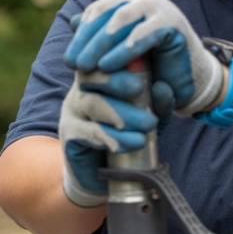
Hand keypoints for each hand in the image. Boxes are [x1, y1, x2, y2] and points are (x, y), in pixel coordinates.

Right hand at [58, 69, 158, 207]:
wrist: (107, 176)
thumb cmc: (130, 135)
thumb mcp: (151, 115)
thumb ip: (157, 102)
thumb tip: (163, 87)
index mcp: (100, 78)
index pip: (102, 59)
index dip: (116, 57)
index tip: (139, 59)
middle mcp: (81, 91)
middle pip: (91, 76)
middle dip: (116, 80)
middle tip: (139, 89)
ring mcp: (72, 113)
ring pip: (92, 103)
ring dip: (123, 113)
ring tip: (148, 124)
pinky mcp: (69, 136)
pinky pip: (89, 132)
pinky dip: (114, 137)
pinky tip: (134, 142)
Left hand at [64, 0, 224, 116]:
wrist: (188, 81)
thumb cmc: (152, 67)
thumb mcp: (120, 53)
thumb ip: (100, 38)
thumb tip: (73, 21)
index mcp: (129, 2)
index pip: (98, 11)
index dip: (82, 34)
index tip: (69, 60)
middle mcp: (143, 0)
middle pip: (107, 12)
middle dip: (88, 39)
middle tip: (75, 64)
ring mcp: (159, 8)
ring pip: (123, 17)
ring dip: (102, 42)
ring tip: (89, 66)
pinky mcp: (172, 23)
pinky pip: (145, 31)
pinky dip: (126, 47)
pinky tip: (109, 65)